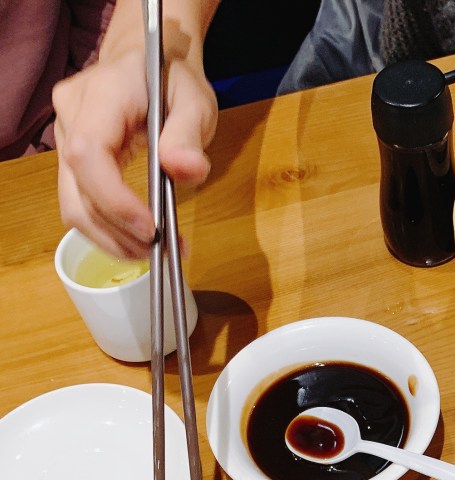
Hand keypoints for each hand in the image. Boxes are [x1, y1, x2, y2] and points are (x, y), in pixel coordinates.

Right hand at [53, 25, 216, 258]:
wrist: (146, 61)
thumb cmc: (172, 79)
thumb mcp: (194, 101)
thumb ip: (189, 134)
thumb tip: (185, 170)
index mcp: (101, 96)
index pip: (88, 154)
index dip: (114, 200)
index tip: (151, 229)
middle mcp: (71, 117)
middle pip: (76, 189)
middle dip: (116, 230)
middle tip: (161, 249)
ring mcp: (66, 138)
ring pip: (73, 204)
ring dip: (111, 238)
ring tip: (155, 250)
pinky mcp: (73, 159)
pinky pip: (81, 202)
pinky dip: (109, 229)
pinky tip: (140, 238)